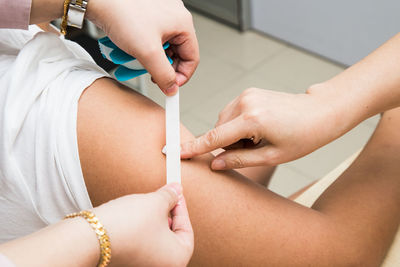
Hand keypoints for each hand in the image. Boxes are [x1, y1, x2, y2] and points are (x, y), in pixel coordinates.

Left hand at [87, 0, 198, 94]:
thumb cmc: (122, 11)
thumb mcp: (147, 52)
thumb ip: (163, 75)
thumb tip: (171, 88)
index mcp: (182, 23)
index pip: (192, 58)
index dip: (181, 76)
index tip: (170, 86)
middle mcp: (174, 17)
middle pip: (176, 53)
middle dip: (160, 66)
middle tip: (149, 72)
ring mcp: (160, 15)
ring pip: (161, 47)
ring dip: (147, 58)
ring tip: (133, 56)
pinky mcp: (146, 16)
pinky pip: (149, 39)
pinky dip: (140, 47)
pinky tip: (127, 48)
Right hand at [93, 183, 193, 265]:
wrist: (90, 236)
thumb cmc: (127, 226)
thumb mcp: (155, 203)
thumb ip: (170, 197)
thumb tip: (176, 191)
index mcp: (177, 259)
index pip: (187, 230)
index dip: (182, 208)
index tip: (177, 194)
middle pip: (173, 236)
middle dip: (168, 215)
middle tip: (164, 198)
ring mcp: (144, 266)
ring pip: (156, 240)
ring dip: (155, 221)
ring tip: (147, 206)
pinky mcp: (129, 262)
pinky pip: (142, 244)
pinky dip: (142, 230)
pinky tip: (134, 217)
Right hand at [181, 87, 348, 169]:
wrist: (320, 111)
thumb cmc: (303, 136)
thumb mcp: (273, 156)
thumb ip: (241, 160)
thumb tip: (216, 164)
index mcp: (253, 120)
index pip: (215, 137)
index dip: (194, 147)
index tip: (174, 152)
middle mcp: (245, 103)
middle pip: (219, 130)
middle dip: (228, 145)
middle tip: (252, 150)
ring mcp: (246, 95)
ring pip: (223, 122)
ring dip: (232, 135)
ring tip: (258, 138)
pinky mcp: (248, 92)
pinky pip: (231, 113)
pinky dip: (237, 125)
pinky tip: (256, 128)